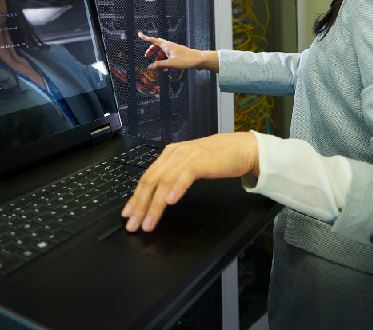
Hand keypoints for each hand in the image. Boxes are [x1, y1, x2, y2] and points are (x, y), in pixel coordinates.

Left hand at [121, 132, 258, 232]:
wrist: (244, 148)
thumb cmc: (220, 159)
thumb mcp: (191, 166)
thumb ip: (175, 176)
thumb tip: (159, 196)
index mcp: (170, 154)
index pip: (147, 178)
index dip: (135, 198)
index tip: (128, 215)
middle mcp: (175, 153)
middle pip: (151, 181)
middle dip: (140, 205)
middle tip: (134, 224)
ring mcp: (188, 156)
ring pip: (164, 181)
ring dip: (155, 204)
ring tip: (149, 221)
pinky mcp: (202, 161)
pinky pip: (185, 176)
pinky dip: (176, 189)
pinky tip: (170, 201)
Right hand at [138, 32, 218, 71]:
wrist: (200, 60)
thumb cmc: (187, 60)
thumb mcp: (171, 64)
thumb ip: (159, 65)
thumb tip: (150, 67)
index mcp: (167, 45)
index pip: (154, 40)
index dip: (146, 38)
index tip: (139, 35)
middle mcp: (170, 46)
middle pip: (157, 46)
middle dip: (151, 51)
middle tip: (146, 56)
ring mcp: (174, 50)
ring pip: (163, 52)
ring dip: (159, 58)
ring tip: (158, 67)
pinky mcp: (178, 55)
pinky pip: (168, 56)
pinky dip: (165, 61)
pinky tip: (166, 69)